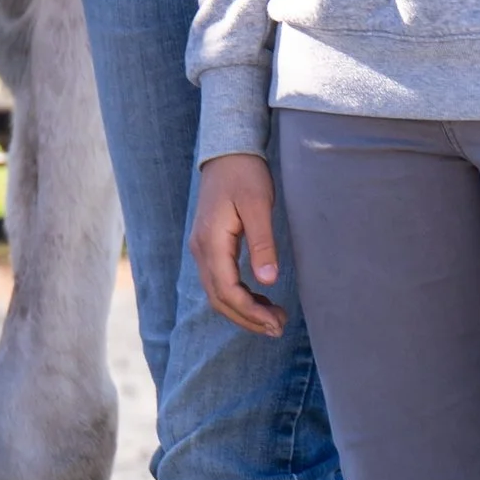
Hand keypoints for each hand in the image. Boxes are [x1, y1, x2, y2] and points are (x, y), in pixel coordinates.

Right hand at [192, 150, 284, 336]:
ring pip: (218, 293)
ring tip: (273, 319)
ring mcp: (202, 249)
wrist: (228, 151)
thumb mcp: (259, 206)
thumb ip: (262, 243)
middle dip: (248, 318)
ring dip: (243, 310)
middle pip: (219, 299)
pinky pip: (220, 281)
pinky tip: (260, 299)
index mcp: (211, 243)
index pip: (227, 291)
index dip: (251, 312)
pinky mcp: (209, 246)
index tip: (276, 323)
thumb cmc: (245, 174)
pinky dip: (239, 296)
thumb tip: (268, 281)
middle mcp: (201, 250)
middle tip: (278, 328)